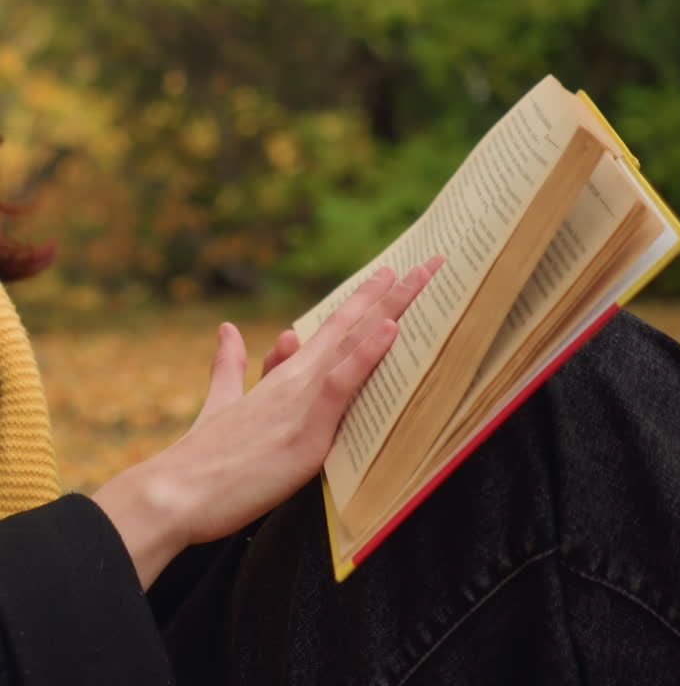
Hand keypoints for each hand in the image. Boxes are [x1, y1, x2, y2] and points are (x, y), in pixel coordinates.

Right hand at [92, 257, 442, 587]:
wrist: (174, 492)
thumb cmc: (201, 459)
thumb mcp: (222, 403)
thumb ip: (230, 366)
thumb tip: (228, 330)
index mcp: (284, 376)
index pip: (334, 329)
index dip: (365, 301)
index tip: (390, 274)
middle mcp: (297, 379)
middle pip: (352, 325)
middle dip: (391, 294)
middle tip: (428, 263)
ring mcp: (302, 400)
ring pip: (354, 343)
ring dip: (391, 310)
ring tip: (419, 279)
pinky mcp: (306, 429)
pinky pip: (342, 383)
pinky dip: (367, 355)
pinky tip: (390, 331)